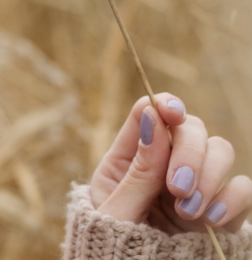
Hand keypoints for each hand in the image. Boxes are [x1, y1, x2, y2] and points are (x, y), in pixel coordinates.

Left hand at [90, 93, 251, 233]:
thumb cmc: (112, 247)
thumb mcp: (117, 210)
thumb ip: (138, 170)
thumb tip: (153, 117)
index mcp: (131, 156)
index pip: (151, 111)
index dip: (165, 105)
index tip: (172, 114)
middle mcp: (166, 163)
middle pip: (192, 127)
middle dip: (189, 152)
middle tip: (178, 188)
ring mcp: (196, 184)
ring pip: (221, 150)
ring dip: (209, 176)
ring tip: (187, 211)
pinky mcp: (221, 211)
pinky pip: (243, 188)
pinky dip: (233, 199)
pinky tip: (211, 221)